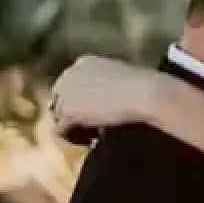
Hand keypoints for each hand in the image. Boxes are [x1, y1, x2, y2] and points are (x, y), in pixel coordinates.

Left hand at [48, 56, 162, 142]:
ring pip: (58, 116)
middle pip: (59, 100)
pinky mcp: (68, 111)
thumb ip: (105, 87)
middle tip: (91, 129)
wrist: (145, 93)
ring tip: (92, 137)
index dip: (80, 102)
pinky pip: (61, 130)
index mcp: (83, 62)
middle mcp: (69, 74)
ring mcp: (65, 92)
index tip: (95, 114)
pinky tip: (92, 139)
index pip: (70, 85)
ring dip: (73, 127)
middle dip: (72, 114)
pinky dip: (75, 137)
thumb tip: (101, 108)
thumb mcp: (120, 79)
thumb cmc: (143, 86)